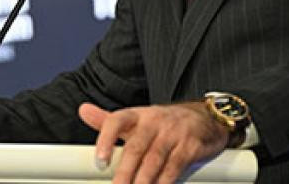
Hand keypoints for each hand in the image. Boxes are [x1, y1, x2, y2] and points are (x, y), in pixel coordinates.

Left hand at [79, 101, 228, 183]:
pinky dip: (164, 181)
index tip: (100, 162)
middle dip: (124, 172)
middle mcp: (155, 121)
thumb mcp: (137, 118)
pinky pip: (174, 167)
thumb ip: (108, 120)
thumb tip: (82, 111)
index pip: (117, 121)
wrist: (206, 118)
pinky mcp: (191, 146)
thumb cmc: (164, 123)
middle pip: (135, 147)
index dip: (106, 139)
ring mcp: (174, 134)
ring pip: (154, 160)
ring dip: (142, 181)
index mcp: (138, 115)